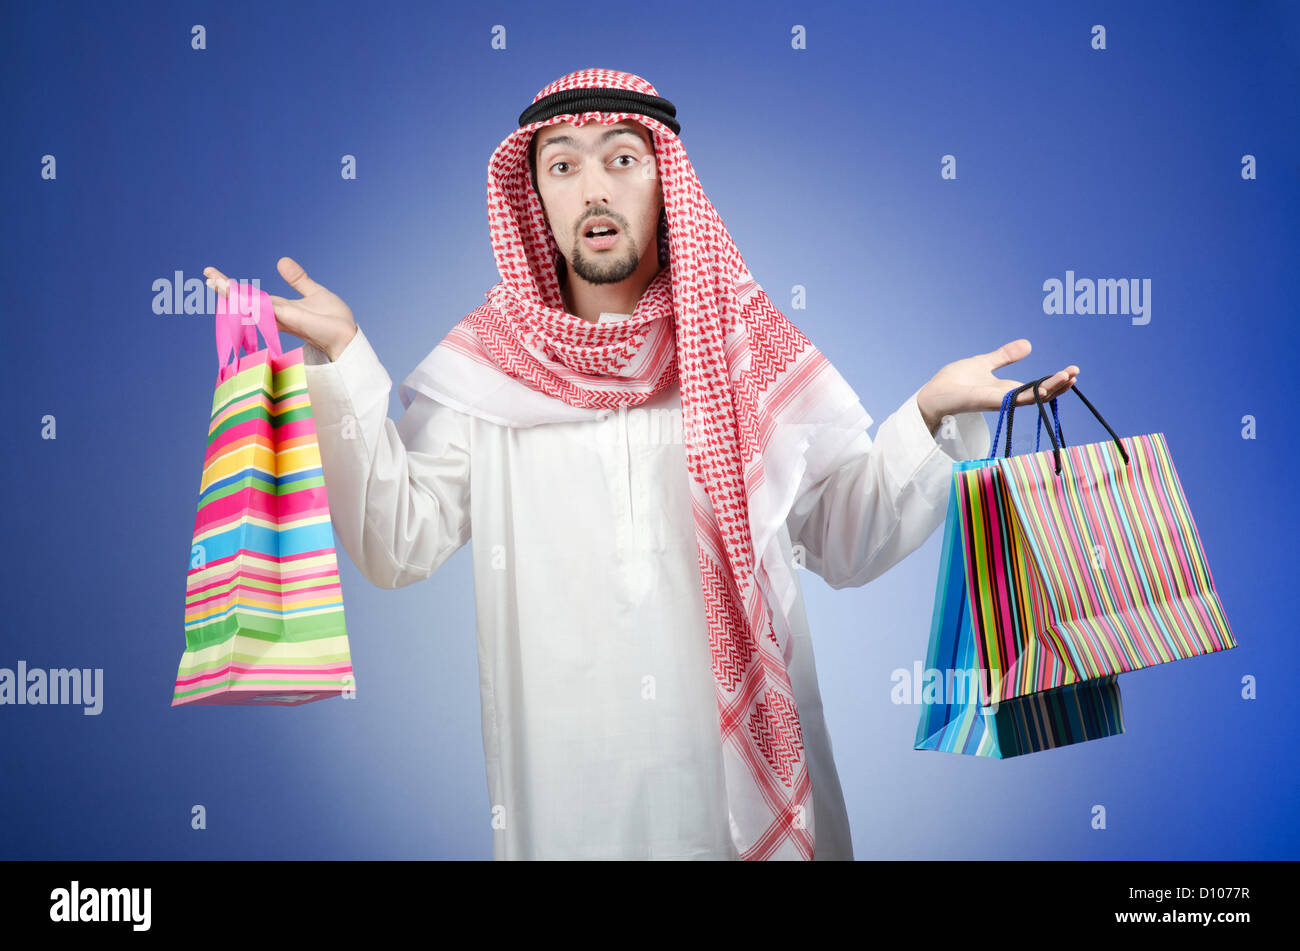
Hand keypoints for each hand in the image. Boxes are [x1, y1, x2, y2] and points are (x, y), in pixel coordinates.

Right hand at [204, 257, 356, 360]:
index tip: (214, 274)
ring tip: (213, 281)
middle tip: (206, 275)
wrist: (346, 336)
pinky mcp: (289, 318)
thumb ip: (297, 279)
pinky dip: (250, 301)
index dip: (233, 286)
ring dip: (231, 293)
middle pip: (245, 300)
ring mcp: (280, 317)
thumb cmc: (333, 321)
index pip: (251, 295)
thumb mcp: (313, 293)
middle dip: (226, 288)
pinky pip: (264, 308)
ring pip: (250, 304)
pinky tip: (236, 294)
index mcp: (280, 307)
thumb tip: (281, 261)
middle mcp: (276, 314)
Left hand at [915, 339, 1077, 433]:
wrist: (933, 393)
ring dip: (1051, 388)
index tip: (1071, 371)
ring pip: (1032, 397)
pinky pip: (1015, 399)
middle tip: (1075, 373)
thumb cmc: (954, 382)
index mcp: (1007, 389)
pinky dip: (1031, 394)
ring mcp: (1000, 401)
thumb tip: (1028, 344)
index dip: (1054, 380)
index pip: (1037, 386)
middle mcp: (1007, 397)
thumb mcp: (985, 363)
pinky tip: (1046, 388)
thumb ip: (1005, 356)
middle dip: (1059, 385)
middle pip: (1040, 393)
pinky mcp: (990, 401)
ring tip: (1069, 378)